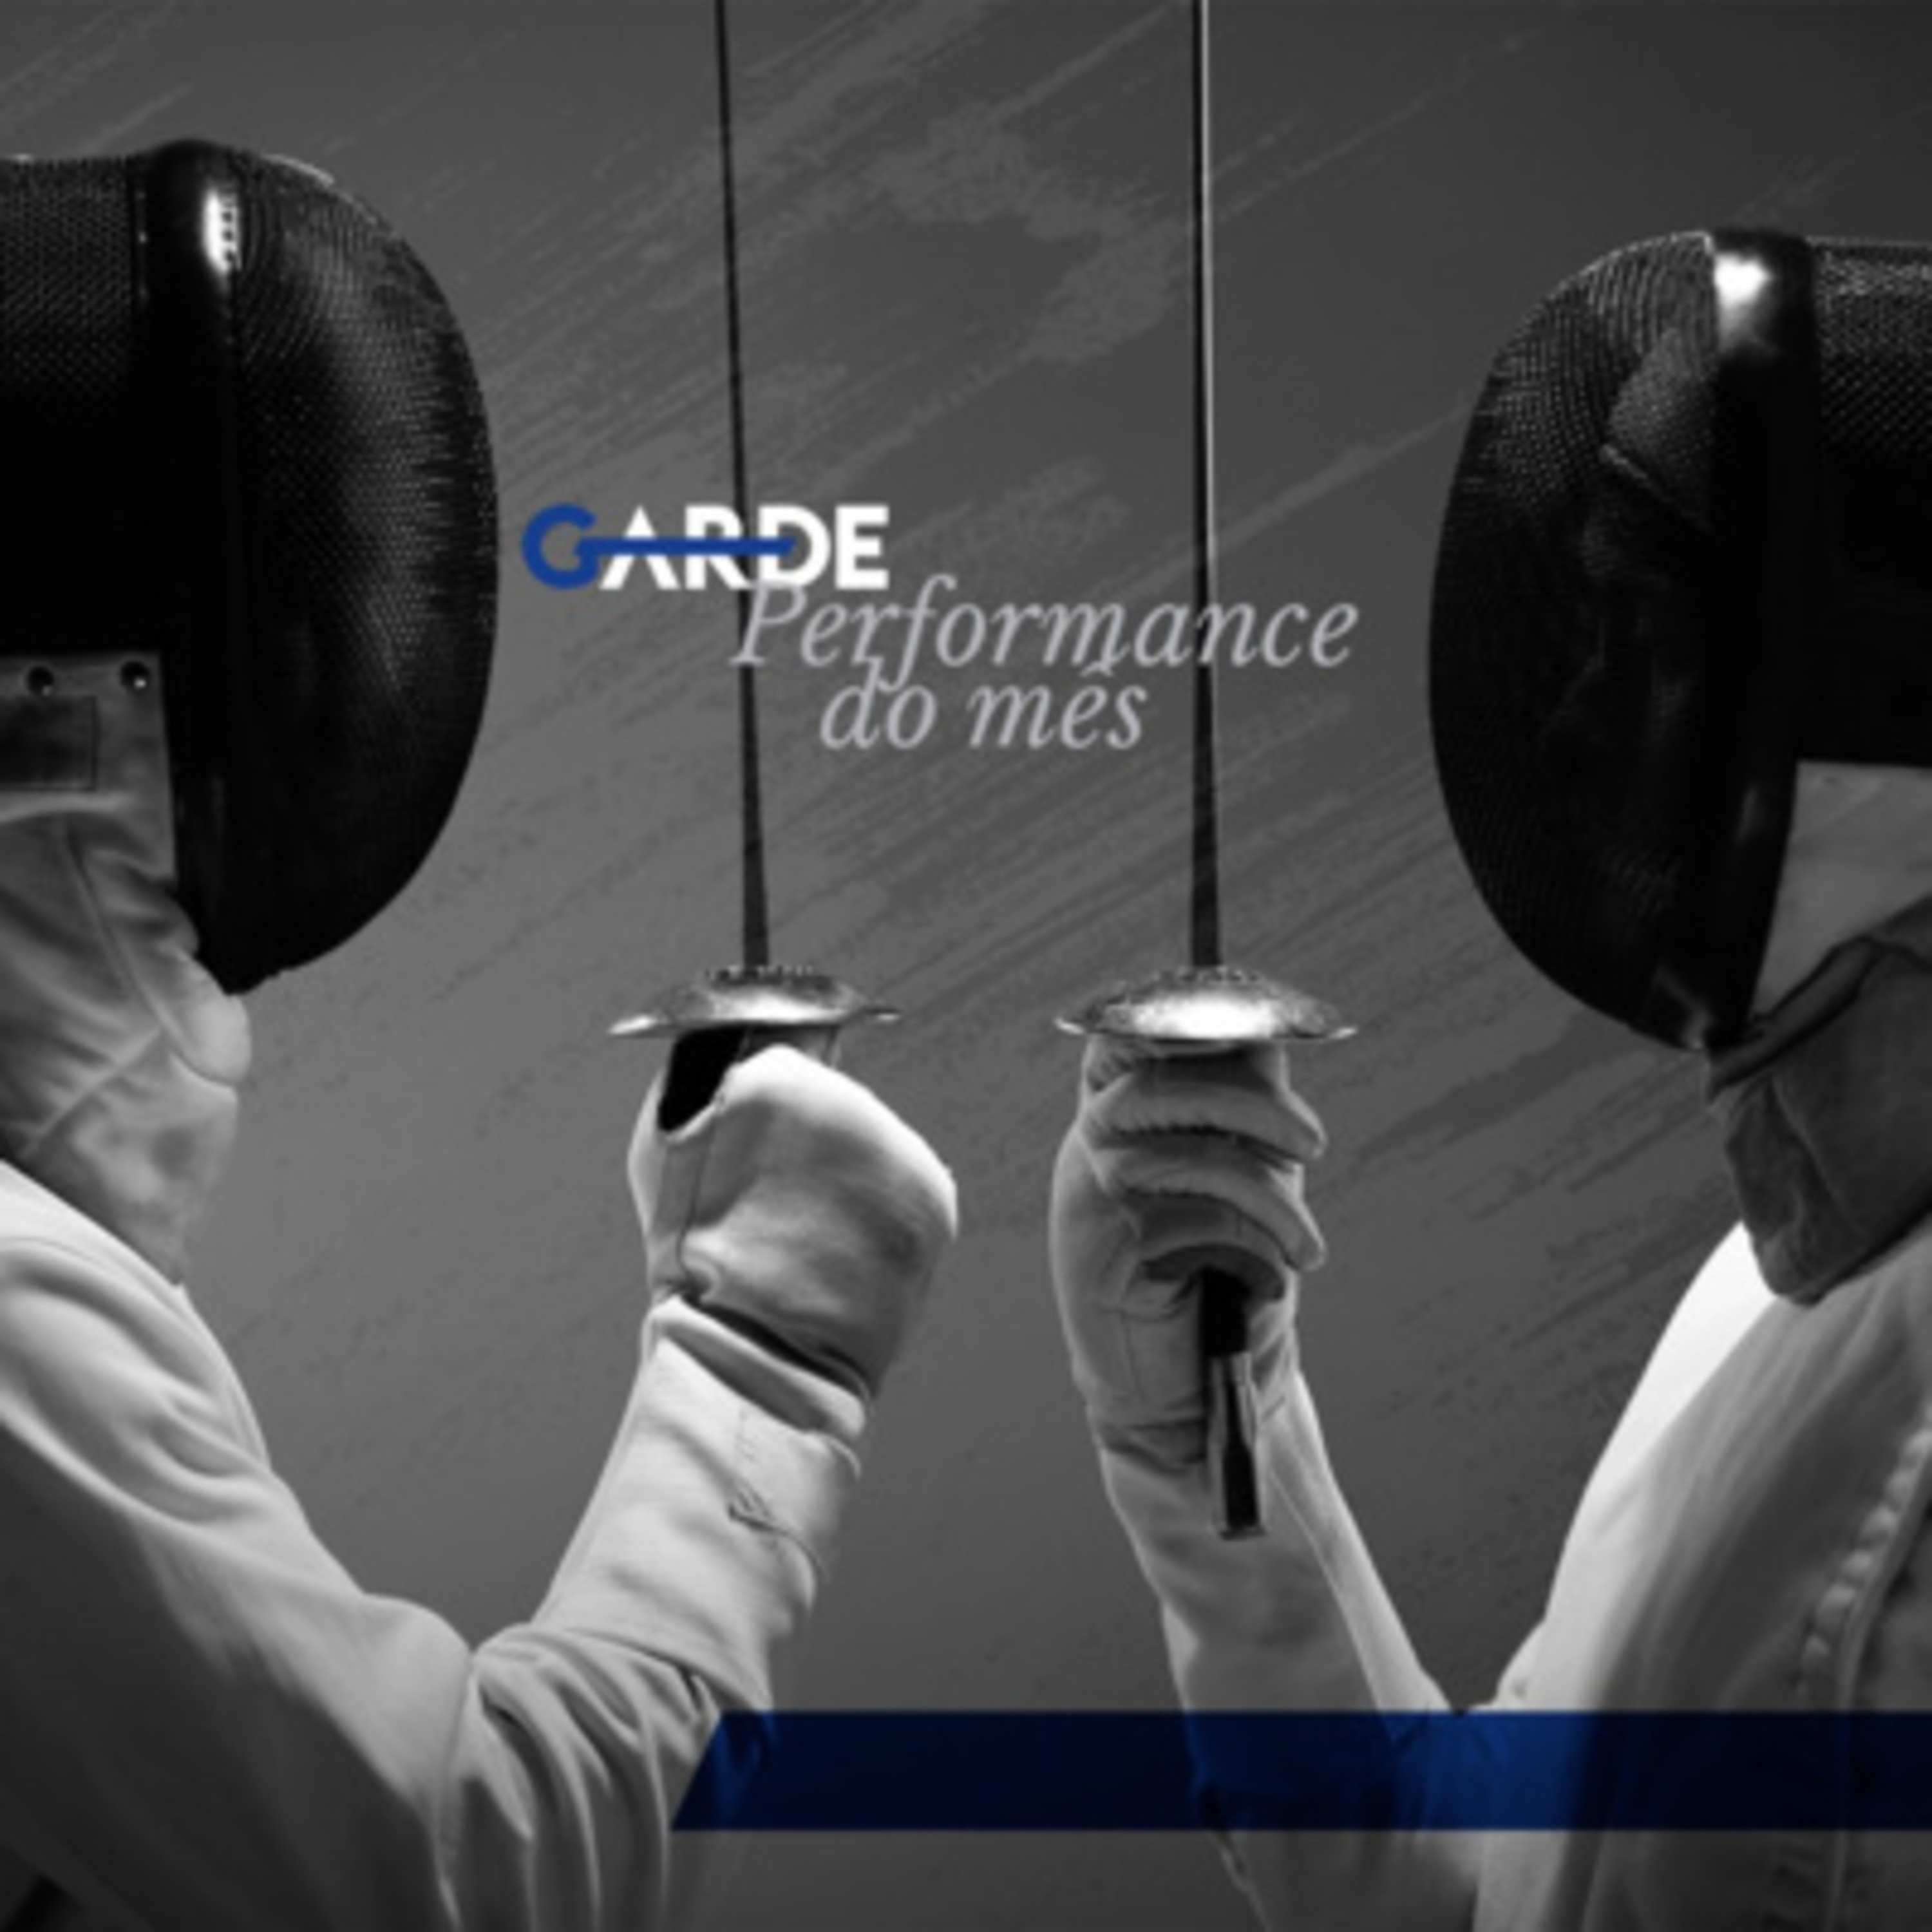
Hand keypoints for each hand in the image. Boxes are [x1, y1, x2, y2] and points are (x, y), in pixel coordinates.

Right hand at [629, 1040, 956, 1398]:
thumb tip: (741, 1028)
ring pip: (870, 1143)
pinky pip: (905, 1185)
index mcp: (779, 1078)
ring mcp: (899, 1150)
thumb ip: (705, 1072)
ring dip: (846, 1174)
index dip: (769, 1093)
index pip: (788, 1044)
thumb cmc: (693, 1251)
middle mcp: (851, 1103)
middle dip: (808, 1136)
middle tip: (770, 1194)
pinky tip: (841, 1246)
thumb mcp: (663, 1143)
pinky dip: (880, 1210)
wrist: (758, 1349)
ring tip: (804, 1230)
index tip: (755, 1130)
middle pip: (834, 1096)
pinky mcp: (936, 1196)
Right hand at [1050, 1035, 1325, 1466]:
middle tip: (1313, 1146)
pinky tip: (1257, 1282)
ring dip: (1270, 1201)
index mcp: (1119, 1106)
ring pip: (1189, 1154)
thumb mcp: (1246, 1169)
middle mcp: (1092, 1141)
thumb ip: (1245, 1098)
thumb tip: (1266, 1030)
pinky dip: (1249, 1255)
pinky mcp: (1101, 1256)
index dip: (1184, 1012)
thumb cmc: (1223, 1268)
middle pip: (1162, 1077)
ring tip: (1306, 1249)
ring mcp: (1088, 1195)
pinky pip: (1195, 1225)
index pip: (1129, 1031)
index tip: (1252, 1018)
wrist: (1191, 1392)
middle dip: (1253, 1105)